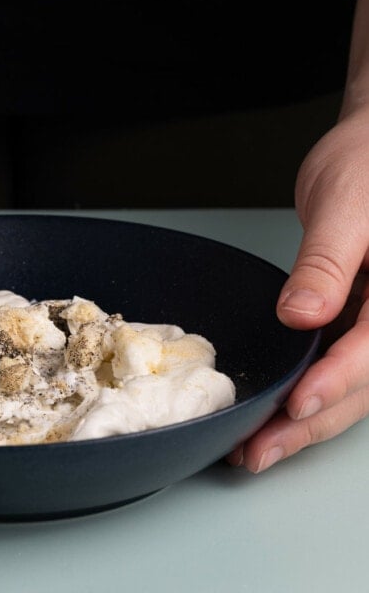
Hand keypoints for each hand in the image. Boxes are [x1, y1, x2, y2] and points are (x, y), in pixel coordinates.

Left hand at [228, 109, 368, 470]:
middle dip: (311, 421)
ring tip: (255, 447)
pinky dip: (306, 389)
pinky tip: (273, 409)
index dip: (336, 380)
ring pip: (351, 385)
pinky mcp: (360, 320)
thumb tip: (302, 315)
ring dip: (306, 419)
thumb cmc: (367, 163)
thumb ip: (326, 264)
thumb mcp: (347, 207)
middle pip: (363, 383)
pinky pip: (337, 364)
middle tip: (258, 449)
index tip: (296, 403)